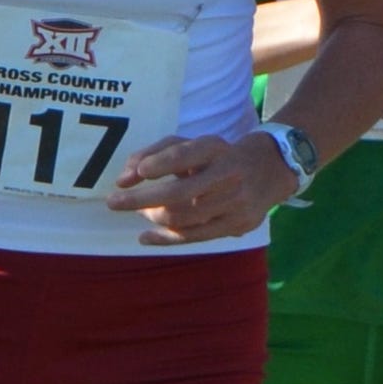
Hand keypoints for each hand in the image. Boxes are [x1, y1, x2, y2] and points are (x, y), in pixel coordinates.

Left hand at [103, 131, 294, 244]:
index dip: (163, 163)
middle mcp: (228, 175)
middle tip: (113, 202)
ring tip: (139, 211)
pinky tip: (145, 237)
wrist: (269, 171)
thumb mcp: (191, 144)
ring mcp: (235, 203)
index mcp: (217, 149)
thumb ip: (154, 153)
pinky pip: (194, 237)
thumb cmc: (217, 156)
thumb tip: (124, 179)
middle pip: (179, 192)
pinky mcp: (236, 226)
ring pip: (183, 217)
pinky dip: (165, 239)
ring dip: (152, 216)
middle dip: (141, 199)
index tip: (140, 173)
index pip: (189, 154)